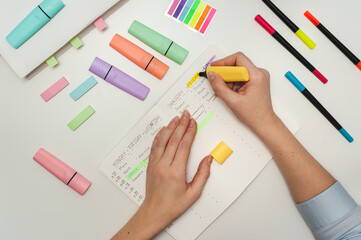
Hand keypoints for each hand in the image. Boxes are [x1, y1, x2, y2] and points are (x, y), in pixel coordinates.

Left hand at [113, 110, 211, 239]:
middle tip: (186, 114)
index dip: (189, 132)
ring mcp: (155, 164)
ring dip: (170, 127)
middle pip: (174, 140)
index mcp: (176, 172)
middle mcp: (164, 165)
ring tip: (176, 118)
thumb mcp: (193, 193)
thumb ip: (202, 175)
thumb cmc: (173, 205)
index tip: (193, 122)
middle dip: (181, 125)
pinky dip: (159, 136)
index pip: (184, 146)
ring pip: (162, 141)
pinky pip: (155, 147)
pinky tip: (163, 129)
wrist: (154, 212)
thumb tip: (208, 159)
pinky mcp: (150, 165)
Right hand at [208, 52, 276, 133]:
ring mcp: (257, 77)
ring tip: (224, 91)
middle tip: (215, 80)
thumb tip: (212, 76)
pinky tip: (229, 92)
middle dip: (224, 73)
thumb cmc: (254, 114)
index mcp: (256, 75)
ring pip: (237, 72)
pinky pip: (239, 77)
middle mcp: (259, 73)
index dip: (224, 61)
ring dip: (227, 79)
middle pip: (237, 64)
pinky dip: (232, 83)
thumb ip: (220, 87)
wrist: (264, 123)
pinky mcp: (254, 81)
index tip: (214, 67)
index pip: (238, 58)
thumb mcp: (233, 101)